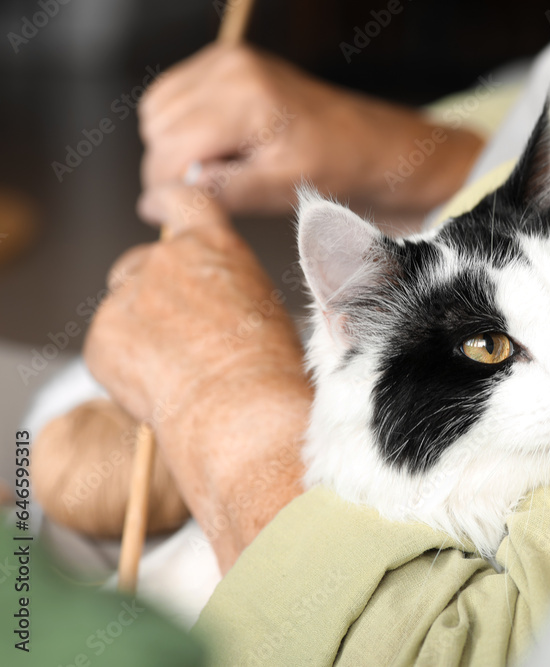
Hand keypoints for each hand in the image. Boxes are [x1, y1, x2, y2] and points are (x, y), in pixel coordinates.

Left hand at [84, 186, 311, 570]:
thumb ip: (226, 286)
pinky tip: (159, 387)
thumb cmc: (269, 369)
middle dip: (150, 294)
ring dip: (140, 331)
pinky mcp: (101, 335)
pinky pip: (107, 346)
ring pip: (122, 308)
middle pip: (141, 264)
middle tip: (179, 336)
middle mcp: (166, 258)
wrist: (239, 410)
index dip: (166, 201)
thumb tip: (208, 304)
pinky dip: (124, 365)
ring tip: (178, 371)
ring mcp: (128, 295)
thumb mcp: (264, 307)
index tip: (154, 206)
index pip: (183, 199)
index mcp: (214, 245)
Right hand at [138, 44, 484, 224]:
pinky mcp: (223, 61)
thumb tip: (156, 204)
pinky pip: (171, 98)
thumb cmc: (334, 166)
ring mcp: (225, 59)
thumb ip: (220, 193)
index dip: (167, 186)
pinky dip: (181, 126)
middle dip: (173, 167)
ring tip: (224, 166)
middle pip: (158, 128)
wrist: (366, 141)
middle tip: (216, 189)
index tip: (181, 212)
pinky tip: (219, 145)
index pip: (171, 147)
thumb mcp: (280, 190)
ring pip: (157, 112)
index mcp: (246, 98)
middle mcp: (230, 68)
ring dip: (175, 146)